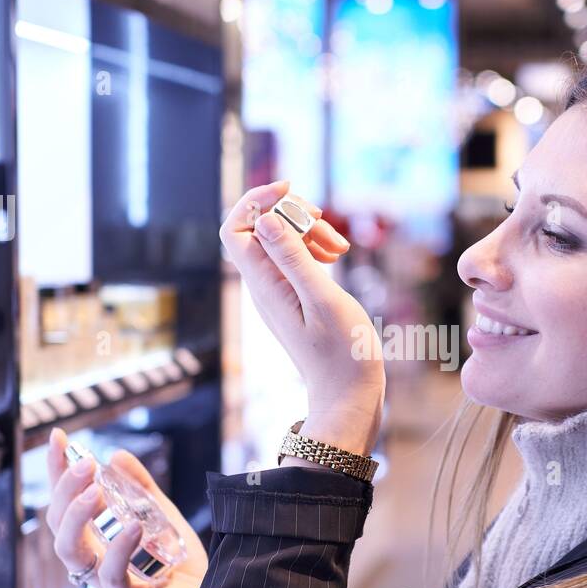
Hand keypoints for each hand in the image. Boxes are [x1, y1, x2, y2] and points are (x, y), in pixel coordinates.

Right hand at [44, 427, 207, 587]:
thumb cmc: (183, 567)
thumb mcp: (162, 517)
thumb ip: (141, 489)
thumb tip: (116, 455)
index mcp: (97, 540)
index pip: (65, 503)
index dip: (57, 472)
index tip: (58, 437)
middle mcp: (96, 560)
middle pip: (57, 525)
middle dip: (65, 489)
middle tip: (86, 463)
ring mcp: (109, 581)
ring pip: (70, 551)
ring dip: (76, 517)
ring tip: (95, 491)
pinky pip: (112, 576)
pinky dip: (119, 548)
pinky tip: (133, 526)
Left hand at [220, 180, 385, 433]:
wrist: (350, 397)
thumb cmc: (343, 354)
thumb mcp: (323, 300)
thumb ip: (293, 258)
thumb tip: (264, 218)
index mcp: (265, 285)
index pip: (236, 228)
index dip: (256, 201)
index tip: (292, 190)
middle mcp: (265, 287)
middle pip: (261, 229)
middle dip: (293, 215)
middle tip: (327, 228)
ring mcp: (279, 293)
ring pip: (281, 242)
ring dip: (309, 232)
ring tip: (340, 247)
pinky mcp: (295, 299)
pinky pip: (294, 260)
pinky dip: (313, 249)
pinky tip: (336, 256)